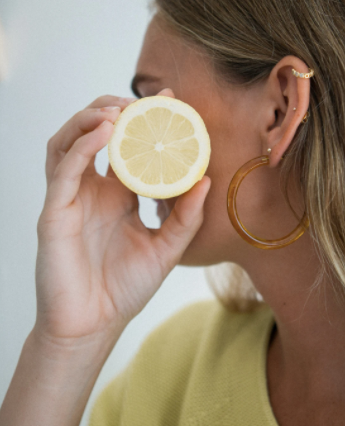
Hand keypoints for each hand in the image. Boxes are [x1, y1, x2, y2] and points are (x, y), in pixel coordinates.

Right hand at [34, 89, 210, 344]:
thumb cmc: (125, 289)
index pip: (128, 147)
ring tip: (118, 109)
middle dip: (113, 110)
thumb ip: (186, 217)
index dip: (143, 122)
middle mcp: (92, 190)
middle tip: (140, 101)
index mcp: (117, 196)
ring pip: (69, 141)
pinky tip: (104, 131)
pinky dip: (81, 144)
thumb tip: (207, 180)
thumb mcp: (167, 249)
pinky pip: (64, 168)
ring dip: (90, 118)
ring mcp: (71, 197)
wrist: (94, 325)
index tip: (169, 100)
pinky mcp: (55, 210)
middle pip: (93, 135)